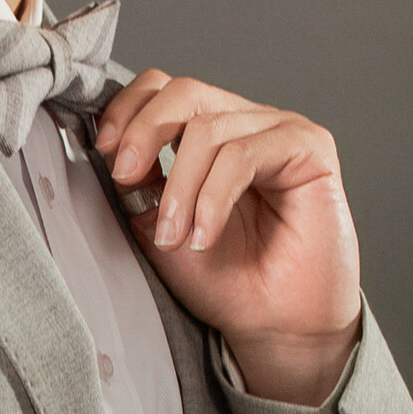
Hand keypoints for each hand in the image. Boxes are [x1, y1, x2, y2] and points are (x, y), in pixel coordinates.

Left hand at [96, 70, 361, 405]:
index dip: (127, 110)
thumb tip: (111, 148)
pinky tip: (205, 235)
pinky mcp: (309, 147)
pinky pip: (244, 155)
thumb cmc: (226, 280)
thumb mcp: (161, 224)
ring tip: (175, 238)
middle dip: (144, 132)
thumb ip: (140, 182)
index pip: (162, 89)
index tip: (103, 151)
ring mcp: (278, 130)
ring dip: (181, 188)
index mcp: (209, 133)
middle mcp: (245, 122)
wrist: (273, 324)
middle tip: (125, 178)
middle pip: (183, 92)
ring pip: (208, 129)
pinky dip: (213, 198)